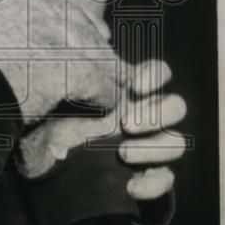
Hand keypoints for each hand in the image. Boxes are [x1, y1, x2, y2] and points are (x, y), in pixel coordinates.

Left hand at [16, 58, 186, 201]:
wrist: (47, 173)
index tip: (134, 86)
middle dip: (157, 114)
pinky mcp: (148, 180)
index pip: (159, 74)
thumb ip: (76, 75)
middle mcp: (145, 120)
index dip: (154, 76)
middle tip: (125, 123)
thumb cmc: (54, 125)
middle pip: (176, 107)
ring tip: (122, 153)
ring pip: (177, 144)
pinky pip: (166, 181)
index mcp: (129, 94)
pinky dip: (152, 183)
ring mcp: (150, 150)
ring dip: (154, 147)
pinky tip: (130, 186)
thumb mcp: (60, 99)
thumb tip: (93, 38)